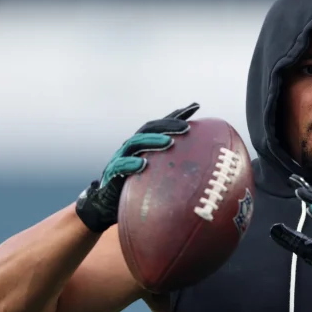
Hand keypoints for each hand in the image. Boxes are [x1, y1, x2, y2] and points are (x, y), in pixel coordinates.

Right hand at [75, 103, 199, 232]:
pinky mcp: (113, 174)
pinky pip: (121, 167)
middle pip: (149, 129)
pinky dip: (131, 164)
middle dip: (168, 125)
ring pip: (136, 144)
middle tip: (186, 127)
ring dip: (153, 141)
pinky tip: (142, 165)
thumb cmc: (137, 187)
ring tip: (169, 142)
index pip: (161, 125)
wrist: (107, 204)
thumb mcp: (157, 174)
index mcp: (143, 144)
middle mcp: (132, 147)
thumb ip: (172, 165)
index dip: (176, 115)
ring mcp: (121, 158)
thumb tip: (204, 166)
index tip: (195, 107)